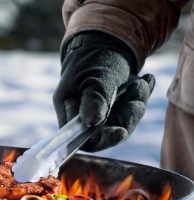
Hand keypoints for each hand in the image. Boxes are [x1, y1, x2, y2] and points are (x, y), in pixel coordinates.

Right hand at [53, 31, 154, 151]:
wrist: (104, 41)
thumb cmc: (93, 57)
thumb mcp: (94, 74)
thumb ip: (94, 98)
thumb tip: (92, 122)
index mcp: (70, 112)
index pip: (83, 138)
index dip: (102, 139)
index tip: (121, 131)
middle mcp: (85, 118)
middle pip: (107, 133)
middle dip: (127, 116)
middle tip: (138, 91)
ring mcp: (102, 115)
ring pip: (124, 123)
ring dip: (137, 103)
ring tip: (141, 82)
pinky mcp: (117, 109)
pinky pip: (133, 112)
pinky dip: (142, 96)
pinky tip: (146, 80)